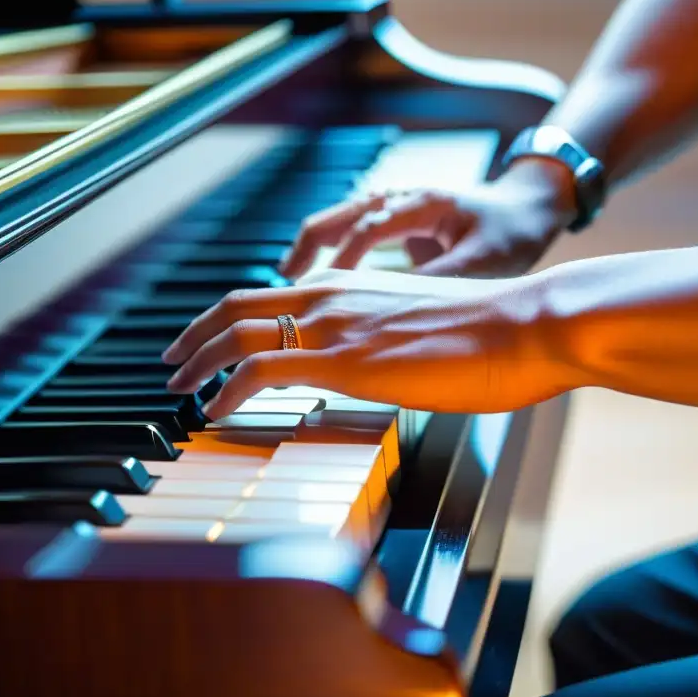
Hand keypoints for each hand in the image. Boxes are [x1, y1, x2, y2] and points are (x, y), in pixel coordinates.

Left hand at [161, 269, 575, 417]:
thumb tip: (369, 363)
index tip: (206, 339)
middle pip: (237, 306)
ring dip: (198, 361)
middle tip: (171, 360)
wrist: (526, 324)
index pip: (267, 295)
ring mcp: (336, 325)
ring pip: (238, 333)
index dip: (226, 317)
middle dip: (194, 335)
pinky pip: (262, 370)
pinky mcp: (346, 360)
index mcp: (351, 285)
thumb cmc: (490, 332)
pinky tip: (214, 411)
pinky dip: (226, 390)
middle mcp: (333, 296)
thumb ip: (382, 336)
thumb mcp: (421, 326)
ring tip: (179, 387)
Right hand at [278, 159, 576, 279]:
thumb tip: (396, 306)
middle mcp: (403, 197)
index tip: (328, 295)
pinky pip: (354, 229)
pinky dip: (332, 249)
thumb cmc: (512, 232)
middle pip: (340, 215)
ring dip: (315, 246)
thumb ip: (441, 280)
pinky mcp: (399, 218)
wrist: (530, 206)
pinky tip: (323, 277)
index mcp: (424, 202)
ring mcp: (398, 204)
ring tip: (291, 277)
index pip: (369, 229)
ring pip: (341, 219)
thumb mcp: (484, 262)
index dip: (345, 263)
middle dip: (309, 245)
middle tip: (288, 277)